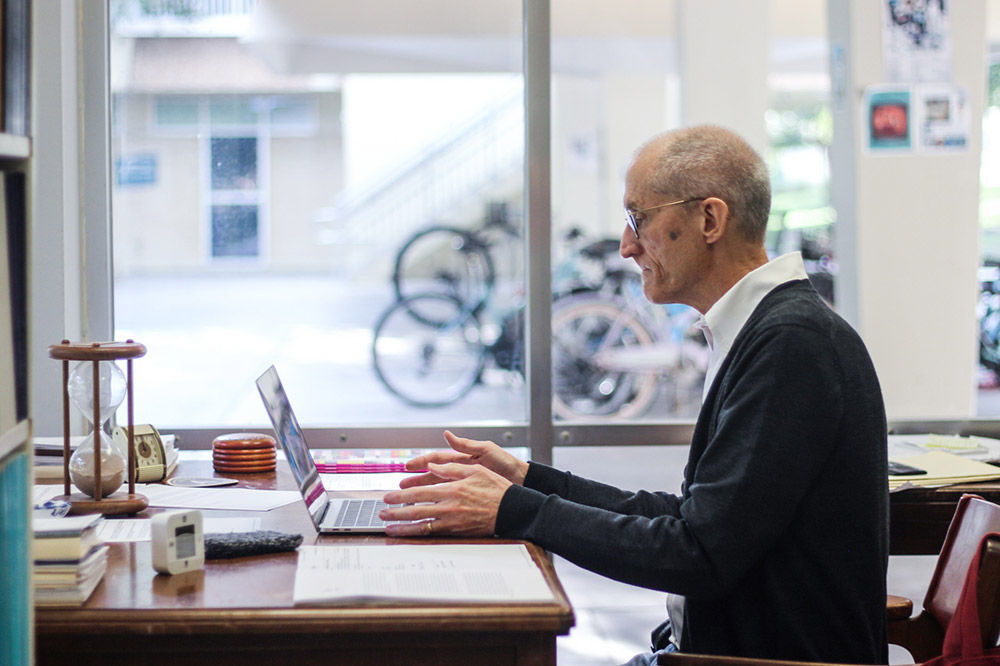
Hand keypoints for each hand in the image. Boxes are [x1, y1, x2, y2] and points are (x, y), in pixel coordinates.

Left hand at [380, 461, 511, 536]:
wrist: (513, 510)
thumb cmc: (497, 488)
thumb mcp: (476, 470)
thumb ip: (451, 469)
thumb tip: (431, 467)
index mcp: (452, 489)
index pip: (420, 492)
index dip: (401, 496)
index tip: (388, 497)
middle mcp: (450, 506)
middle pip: (416, 509)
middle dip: (396, 512)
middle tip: (382, 514)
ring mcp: (453, 521)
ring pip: (422, 524)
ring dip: (403, 527)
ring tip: (389, 528)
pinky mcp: (458, 531)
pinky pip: (434, 533)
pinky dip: (419, 534)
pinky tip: (410, 534)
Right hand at [398, 430, 528, 491]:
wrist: (522, 481)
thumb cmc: (506, 463)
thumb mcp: (486, 449)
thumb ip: (466, 444)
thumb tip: (446, 434)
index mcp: (463, 459)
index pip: (437, 459)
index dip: (421, 462)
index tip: (407, 466)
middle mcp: (461, 472)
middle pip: (433, 476)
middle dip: (417, 480)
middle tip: (401, 486)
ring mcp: (465, 484)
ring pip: (439, 488)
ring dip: (424, 493)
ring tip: (409, 499)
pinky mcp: (470, 496)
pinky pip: (451, 499)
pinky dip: (439, 503)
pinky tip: (429, 509)